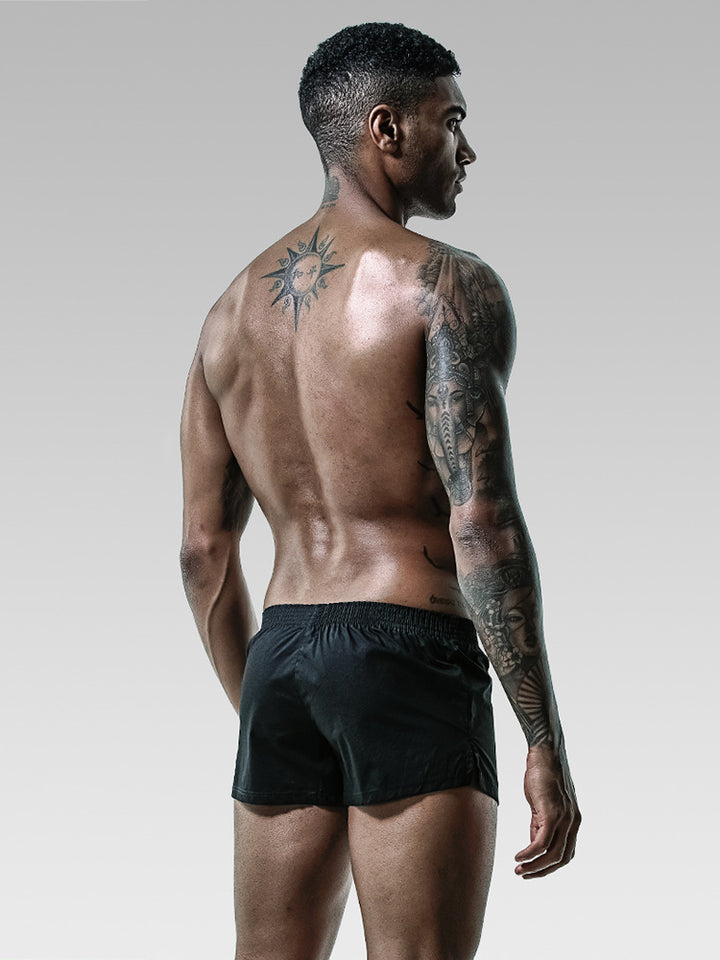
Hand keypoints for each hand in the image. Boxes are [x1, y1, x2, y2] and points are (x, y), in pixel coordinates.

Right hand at [514, 744, 580, 878]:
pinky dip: (530, 853)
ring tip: (519, 870)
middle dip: (542, 871)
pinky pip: (542, 842)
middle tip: (524, 875)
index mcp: (574, 821)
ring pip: (553, 854)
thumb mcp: (543, 804)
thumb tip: (534, 845)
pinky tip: (519, 856)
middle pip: (562, 859)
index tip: (533, 870)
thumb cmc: (541, 774)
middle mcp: (573, 823)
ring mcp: (565, 819)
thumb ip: (540, 824)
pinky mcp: (552, 813)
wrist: (544, 752)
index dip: (551, 866)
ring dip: (535, 866)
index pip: (567, 853)